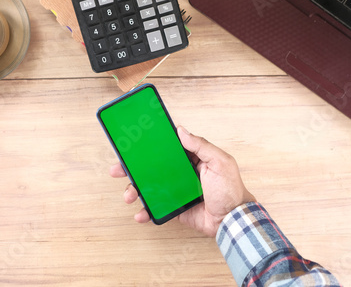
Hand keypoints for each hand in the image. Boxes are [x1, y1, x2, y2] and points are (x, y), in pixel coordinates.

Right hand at [109, 126, 255, 236]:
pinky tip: (140, 213)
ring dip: (135, 190)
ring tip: (128, 195)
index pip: (167, 148)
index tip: (133, 143)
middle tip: (117, 169)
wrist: (232, 220)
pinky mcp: (174, 207)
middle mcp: (181, 173)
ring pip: (149, 187)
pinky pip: (156, 207)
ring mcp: (176, 190)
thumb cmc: (230, 190)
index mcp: (192, 158)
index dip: (150, 145)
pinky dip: (145, 211)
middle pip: (152, 167)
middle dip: (132, 169)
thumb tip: (181, 131)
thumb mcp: (220, 162)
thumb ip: (201, 146)